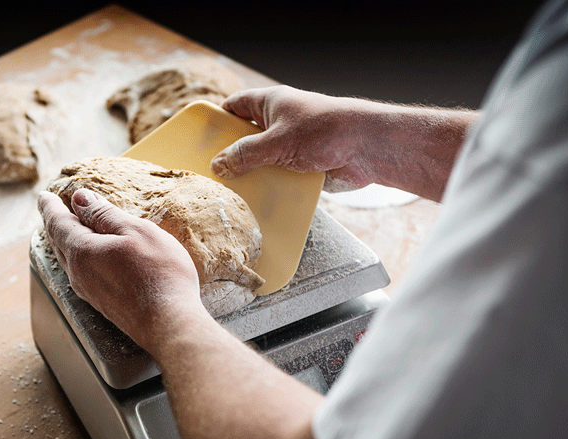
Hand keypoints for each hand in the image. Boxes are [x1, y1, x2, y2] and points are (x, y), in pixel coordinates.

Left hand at [37, 188, 204, 350]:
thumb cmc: (159, 275)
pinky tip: (91, 258)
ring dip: (67, 242)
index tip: (44, 196)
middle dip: (55, 224)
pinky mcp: (103, 304)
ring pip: (70, 260)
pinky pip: (82, 273)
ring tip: (70, 231)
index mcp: (82, 251)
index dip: (50, 207)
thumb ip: (105, 214)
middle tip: (53, 210)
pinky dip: (80, 258)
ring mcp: (90, 291)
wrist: (170, 324)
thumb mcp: (136, 231)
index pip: (58, 223)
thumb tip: (80, 198)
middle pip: (60, 242)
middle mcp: (79, 273)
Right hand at [212, 85, 477, 200]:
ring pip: (262, 162)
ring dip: (251, 177)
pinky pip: (279, 179)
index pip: (235, 107)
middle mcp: (279, 123)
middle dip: (231, 155)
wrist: (367, 148)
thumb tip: (218, 165)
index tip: (200, 140)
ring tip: (228, 195)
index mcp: (270, 104)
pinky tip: (255, 205)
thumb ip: (246, 154)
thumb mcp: (277, 142)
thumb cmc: (324, 131)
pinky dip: (270, 190)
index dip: (217, 121)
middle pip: (245, 138)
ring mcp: (291, 146)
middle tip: (209, 175)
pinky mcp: (303, 167)